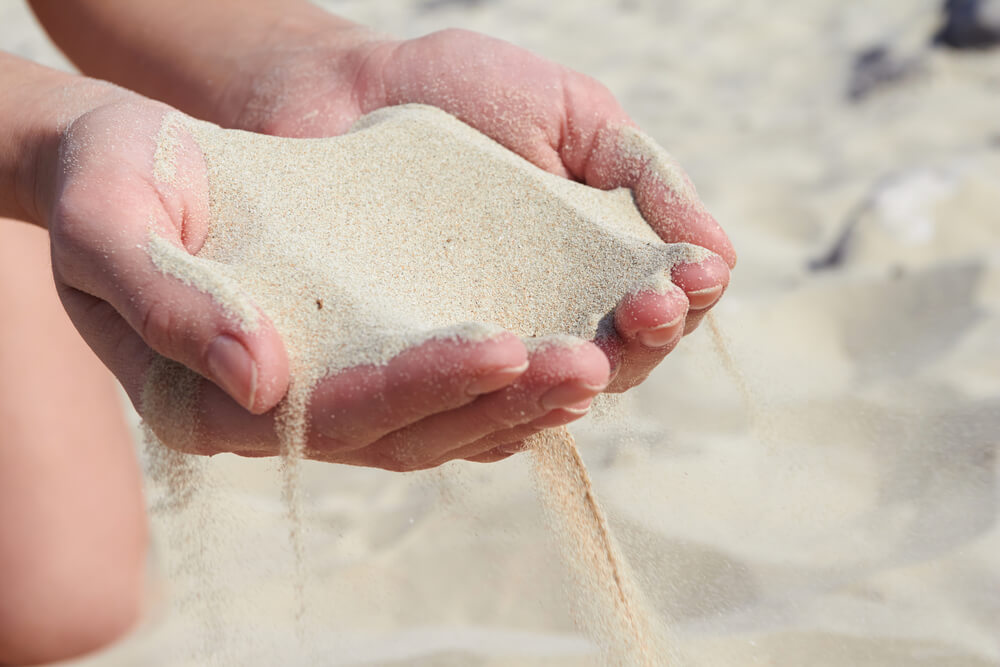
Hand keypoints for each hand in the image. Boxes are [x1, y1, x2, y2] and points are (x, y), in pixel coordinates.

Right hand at [47, 98, 607, 469]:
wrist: (130, 161)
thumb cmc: (112, 178)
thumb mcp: (109, 222)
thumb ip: (167, 303)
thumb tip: (260, 378)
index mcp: (216, 400)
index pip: (336, 413)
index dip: (420, 386)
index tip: (502, 347)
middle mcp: (285, 412)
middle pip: (407, 432)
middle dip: (498, 400)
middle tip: (587, 361)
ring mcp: (330, 389)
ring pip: (439, 422)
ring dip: (522, 398)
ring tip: (600, 360)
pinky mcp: (364, 356)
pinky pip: (444, 391)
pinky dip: (506, 384)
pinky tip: (565, 359)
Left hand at [233, 27, 735, 393]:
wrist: (346, 88)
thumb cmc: (465, 93)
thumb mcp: (572, 115)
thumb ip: (644, 176)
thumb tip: (721, 256)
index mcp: (596, 264)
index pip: (660, 306)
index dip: (682, 299)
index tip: (690, 277)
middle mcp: (548, 316)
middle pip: (616, 362)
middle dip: (642, 340)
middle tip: (648, 309)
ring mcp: (481, 345)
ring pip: (544, 395)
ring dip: (575, 381)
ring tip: (590, 356)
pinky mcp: (410, 364)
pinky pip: (457, 405)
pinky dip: (488, 405)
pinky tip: (510, 391)